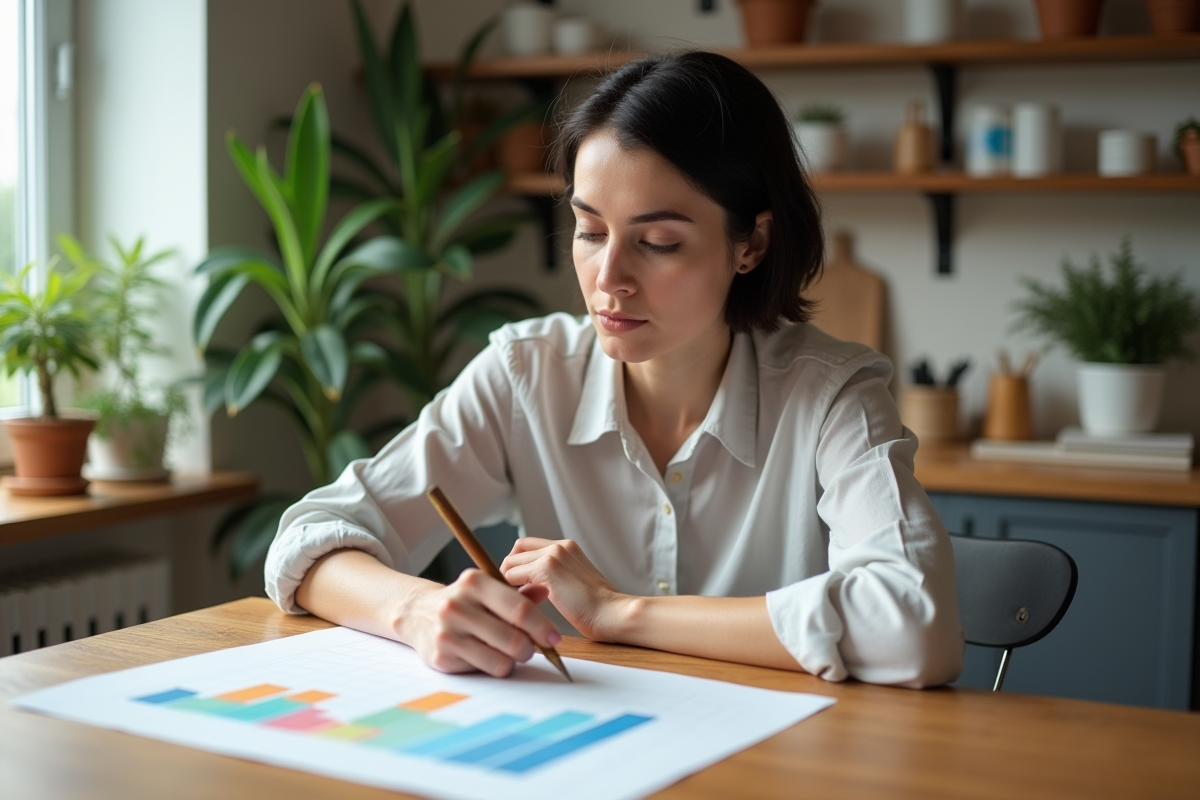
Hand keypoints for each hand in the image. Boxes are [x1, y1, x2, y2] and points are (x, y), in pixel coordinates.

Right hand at [396, 569, 560, 677]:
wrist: (418, 614)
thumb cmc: (464, 602)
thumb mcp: (488, 590)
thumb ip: (518, 593)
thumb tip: (547, 589)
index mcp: (473, 582)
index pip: (519, 608)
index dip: (542, 626)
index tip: (554, 638)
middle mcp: (456, 605)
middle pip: (513, 638)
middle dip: (531, 647)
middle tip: (533, 649)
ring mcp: (446, 632)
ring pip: (501, 659)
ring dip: (514, 660)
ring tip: (513, 653)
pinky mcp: (441, 656)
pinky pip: (484, 669)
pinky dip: (496, 666)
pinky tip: (491, 656)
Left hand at [500, 538, 626, 640]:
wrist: (614, 613)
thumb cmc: (598, 609)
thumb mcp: (573, 584)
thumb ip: (551, 579)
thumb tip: (523, 587)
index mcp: (567, 547)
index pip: (528, 546)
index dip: (518, 564)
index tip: (518, 584)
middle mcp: (559, 546)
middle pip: (516, 550)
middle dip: (509, 570)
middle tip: (513, 593)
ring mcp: (553, 555)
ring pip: (510, 562)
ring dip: (508, 582)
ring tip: (515, 601)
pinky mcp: (547, 568)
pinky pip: (511, 576)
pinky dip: (510, 590)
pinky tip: (520, 605)